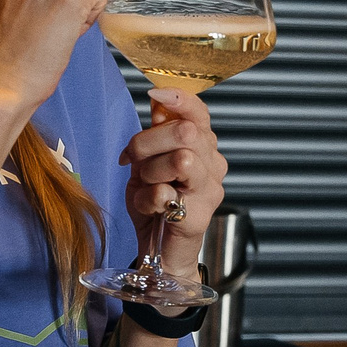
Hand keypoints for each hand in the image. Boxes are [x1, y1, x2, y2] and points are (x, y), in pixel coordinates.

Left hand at [123, 88, 226, 284]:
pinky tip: (149, 207)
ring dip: (150, 171)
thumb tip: (158, 99)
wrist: (159, 252)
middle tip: (133, 159)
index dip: (179, 100)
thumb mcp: (149, 162)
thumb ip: (157, 133)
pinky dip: (146, 198)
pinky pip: (166, 192)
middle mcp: (214, 165)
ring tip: (146, 186)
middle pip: (186, 132)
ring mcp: (211, 190)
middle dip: (148, 142)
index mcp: (203, 147)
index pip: (200, 113)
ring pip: (181, 158)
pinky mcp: (200, 215)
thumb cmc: (156, 204)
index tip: (155, 94)